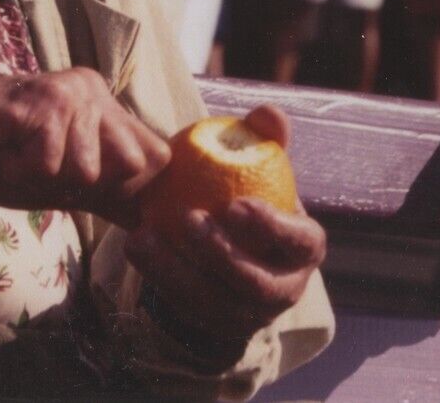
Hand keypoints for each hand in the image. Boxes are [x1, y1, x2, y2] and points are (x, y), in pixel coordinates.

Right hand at [0, 65, 170, 224]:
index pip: (156, 155)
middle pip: (129, 167)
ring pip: (87, 169)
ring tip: (19, 154)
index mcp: (105, 107)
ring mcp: (71, 92)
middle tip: (43, 164)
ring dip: (43, 176)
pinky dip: (19, 169)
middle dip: (82, 184)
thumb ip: (107, 193)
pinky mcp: (44, 101)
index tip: (86, 188)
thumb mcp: (61, 182)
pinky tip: (3, 149)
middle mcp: (96, 91)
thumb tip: (150, 220)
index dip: (133, 186)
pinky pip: (49, 163)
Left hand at [124, 107, 325, 349]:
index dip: (271, 227)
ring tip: (143, 235)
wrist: (234, 244)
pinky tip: (135, 244)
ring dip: (177, 270)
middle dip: (221, 254)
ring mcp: (249, 314)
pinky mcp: (214, 326)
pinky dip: (158, 277)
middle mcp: (285, 288)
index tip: (234, 204)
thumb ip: (263, 137)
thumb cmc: (250, 192)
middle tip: (186, 218)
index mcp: (304, 247)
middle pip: (255, 282)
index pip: (299, 241)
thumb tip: (268, 113)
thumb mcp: (258, 163)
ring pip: (214, 301)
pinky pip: (185, 308)